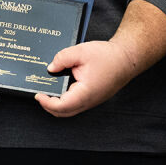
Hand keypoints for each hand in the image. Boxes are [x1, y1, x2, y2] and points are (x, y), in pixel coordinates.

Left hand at [35, 0, 165, 118]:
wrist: (127, 58)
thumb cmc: (108, 56)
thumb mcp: (81, 52)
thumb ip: (62, 58)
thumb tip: (50, 68)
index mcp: (85, 93)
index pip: (61, 106)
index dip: (46, 103)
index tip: (38, 95)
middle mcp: (89, 101)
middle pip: (64, 113)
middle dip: (49, 106)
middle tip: (40, 95)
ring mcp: (92, 101)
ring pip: (70, 110)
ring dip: (57, 104)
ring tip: (48, 92)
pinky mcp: (93, 98)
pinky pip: (76, 104)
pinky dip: (66, 100)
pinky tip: (61, 89)